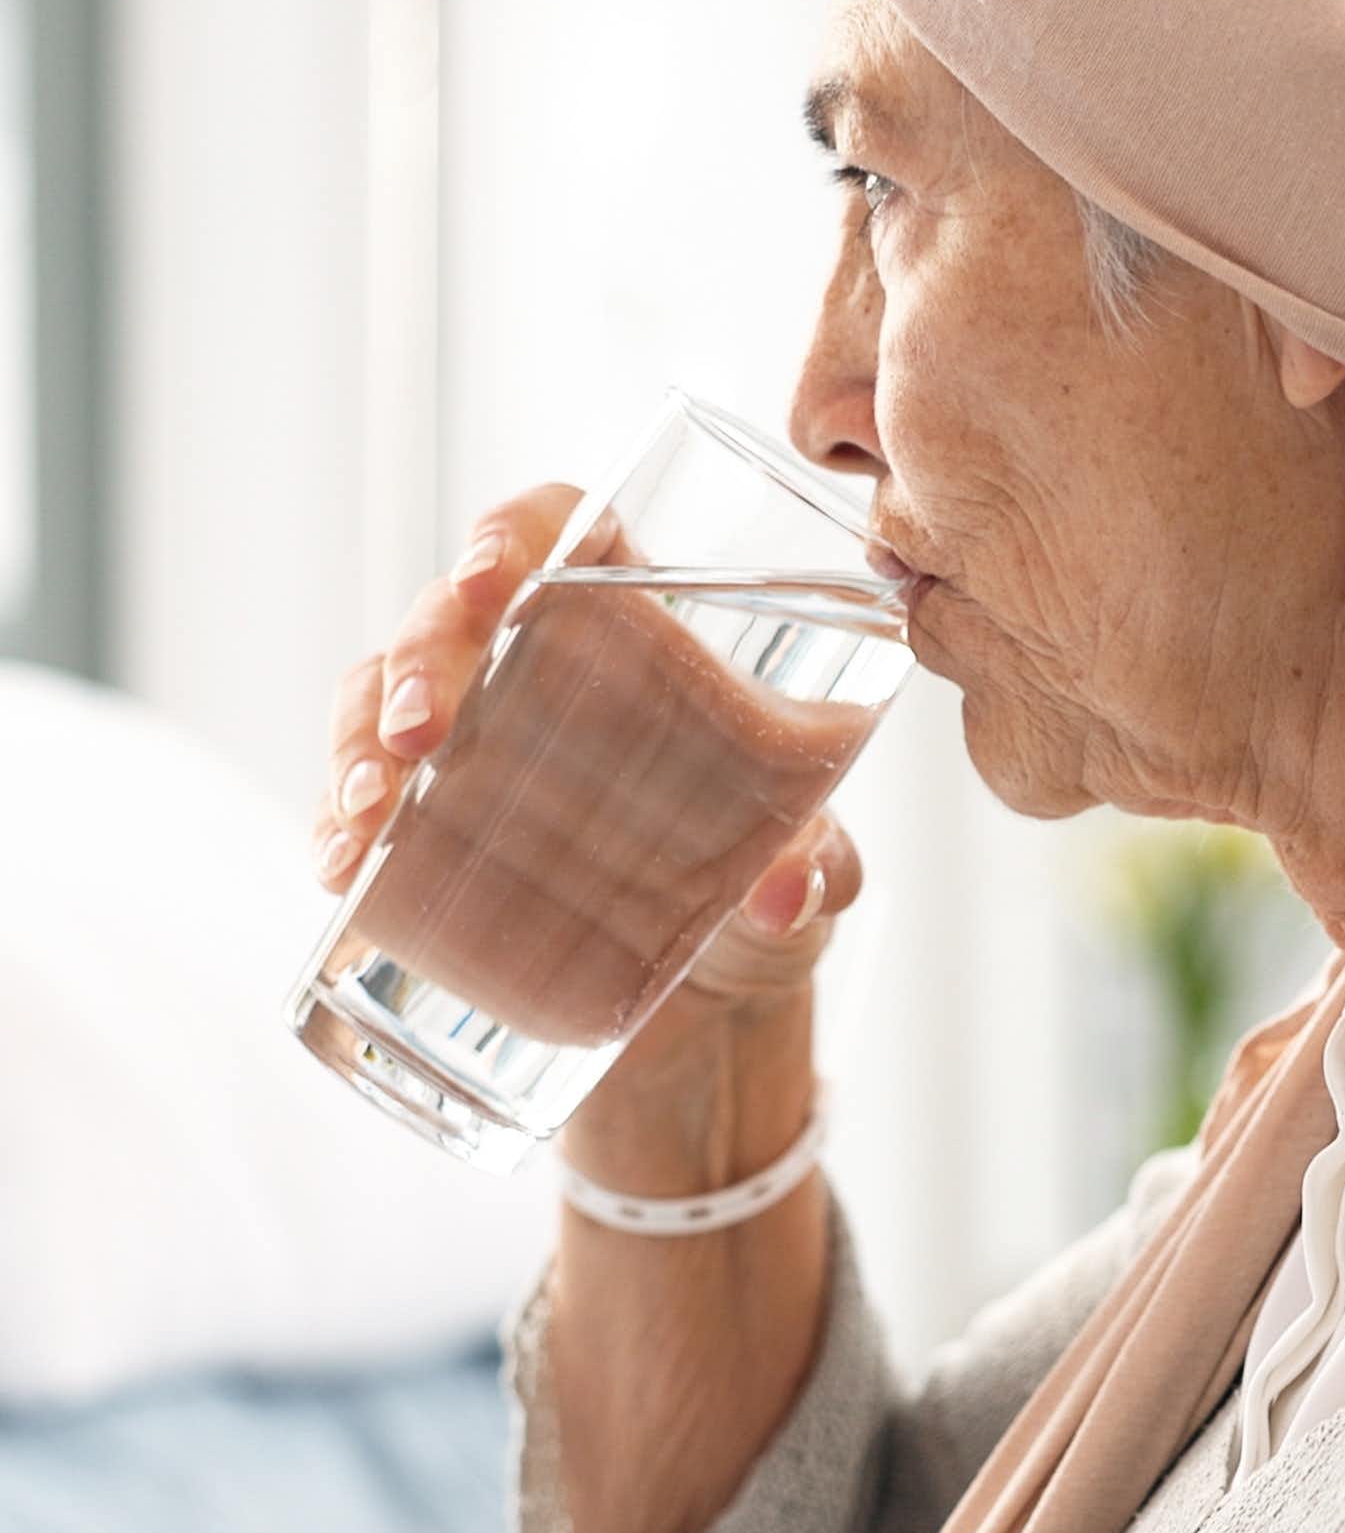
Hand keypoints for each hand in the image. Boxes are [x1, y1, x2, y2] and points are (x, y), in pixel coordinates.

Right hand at [311, 483, 866, 1046]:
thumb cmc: (767, 882)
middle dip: (419, 662)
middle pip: (451, 617)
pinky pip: (361, 796)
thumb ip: (818, 869)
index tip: (488, 578)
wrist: (721, 1002)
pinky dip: (338, 825)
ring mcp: (473, 743)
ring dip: (359, 743)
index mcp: (637, 629)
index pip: (562, 530)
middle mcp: (539, 667)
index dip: (514, 533)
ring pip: (379, 697)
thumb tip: (787, 894)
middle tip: (422, 733)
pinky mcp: (429, 828)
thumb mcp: (815, 870)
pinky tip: (341, 865)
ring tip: (371, 811)